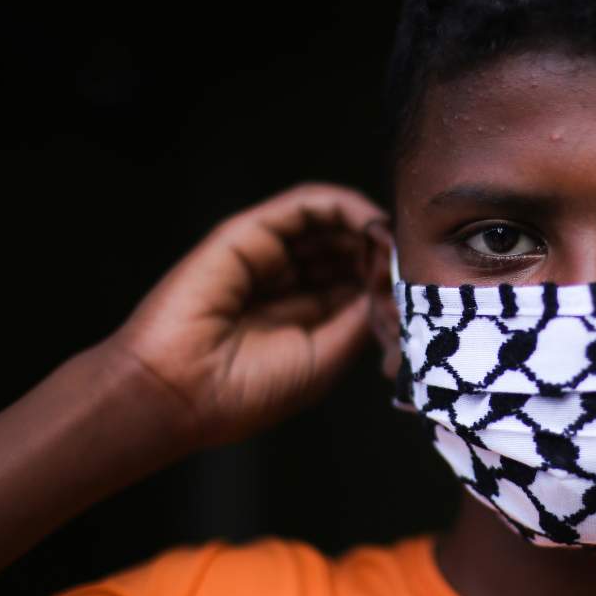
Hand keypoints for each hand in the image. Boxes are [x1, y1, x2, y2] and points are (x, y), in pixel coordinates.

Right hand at [101, 183, 390, 450]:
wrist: (180, 391)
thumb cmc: (247, 389)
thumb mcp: (325, 356)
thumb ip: (360, 316)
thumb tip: (392, 285)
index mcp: (305, 317)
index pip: (358, 283)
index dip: (388, 281)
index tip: (415, 291)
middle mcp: (287, 283)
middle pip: (349, 249)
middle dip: (382, 254)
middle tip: (408, 265)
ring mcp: (268, 256)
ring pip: (331, 224)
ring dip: (369, 229)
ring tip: (392, 246)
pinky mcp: (249, 232)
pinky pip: (305, 205)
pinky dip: (344, 206)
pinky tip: (370, 225)